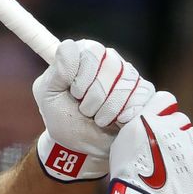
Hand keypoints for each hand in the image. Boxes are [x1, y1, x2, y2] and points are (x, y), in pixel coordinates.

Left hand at [33, 39, 153, 181]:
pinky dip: (125, 115)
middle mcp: (108, 59)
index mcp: (84, 54)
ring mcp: (128, 75)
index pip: (92, 52)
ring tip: (98, 118)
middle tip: (85, 110)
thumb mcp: (49, 95)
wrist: (82, 147)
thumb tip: (68, 46)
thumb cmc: (63, 119)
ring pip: (126, 85)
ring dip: (107, 110)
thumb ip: (57, 71)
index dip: (83, 77)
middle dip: (94, 97)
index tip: (74, 93)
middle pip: (112, 67)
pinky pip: (142, 97)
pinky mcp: (143, 93)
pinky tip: (116, 121)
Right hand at [91, 91, 192, 193]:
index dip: (165, 112)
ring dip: (191, 147)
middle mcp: (169, 129)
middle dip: (177, 132)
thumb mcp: (123, 144)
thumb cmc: (128, 177)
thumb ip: (139, 125)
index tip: (161, 124)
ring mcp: (189, 147)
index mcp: (147, 121)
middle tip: (166, 152)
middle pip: (182, 120)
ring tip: (179, 164)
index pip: (167, 99)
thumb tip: (152, 117)